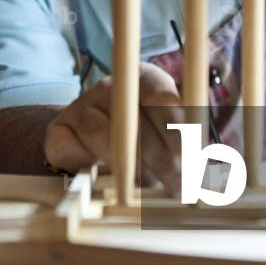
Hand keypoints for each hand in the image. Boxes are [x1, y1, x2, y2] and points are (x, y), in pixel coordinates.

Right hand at [43, 61, 184, 188]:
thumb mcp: (167, 133)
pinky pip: (76, 151)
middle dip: (159, 155)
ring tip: (150, 187)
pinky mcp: (59, 129)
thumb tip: (206, 166)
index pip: (160, 93)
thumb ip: (184, 143)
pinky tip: (111, 181)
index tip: (189, 150)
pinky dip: (95, 168)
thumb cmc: (140, 135)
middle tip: (178, 182)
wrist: (86, 138)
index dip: (176, 122)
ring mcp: (81, 105)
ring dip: (129, 166)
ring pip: (103, 135)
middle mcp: (111, 86)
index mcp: (143, 78)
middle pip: (134, 118)